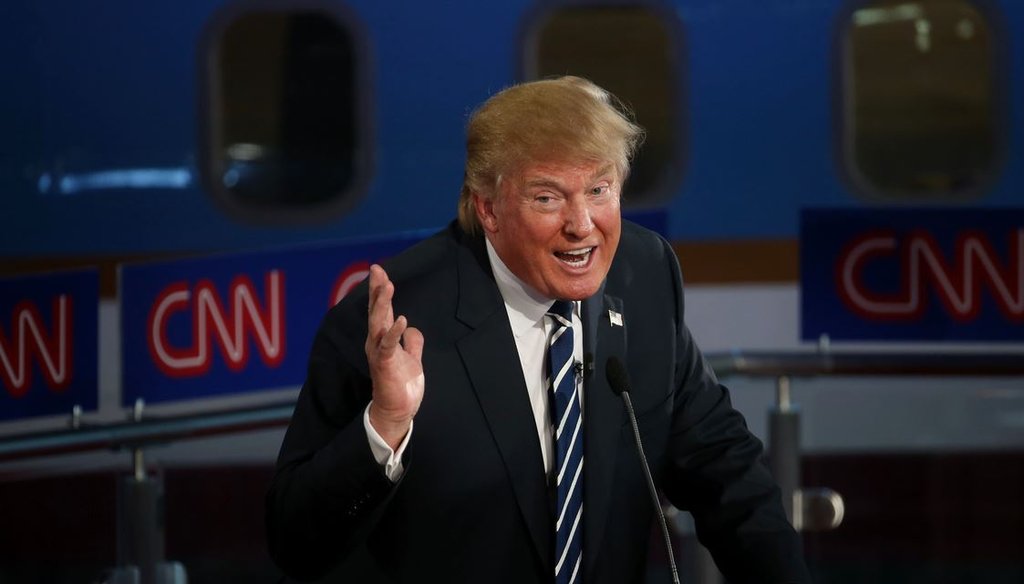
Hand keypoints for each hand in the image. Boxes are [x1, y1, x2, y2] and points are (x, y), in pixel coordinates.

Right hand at [365, 264, 424, 449]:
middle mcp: (376, 343)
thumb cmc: (400, 385)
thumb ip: (412, 342)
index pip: (381, 310)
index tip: (379, 270)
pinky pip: (388, 346)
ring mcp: (379, 353)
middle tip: (377, 270)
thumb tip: (412, 328)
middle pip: (377, 311)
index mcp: (383, 339)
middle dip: (377, 291)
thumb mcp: (411, 358)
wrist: (397, 411)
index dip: (380, 290)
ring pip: (379, 324)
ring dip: (382, 305)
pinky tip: (401, 319)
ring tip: (386, 286)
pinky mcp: (385, 365)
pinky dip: (394, 333)